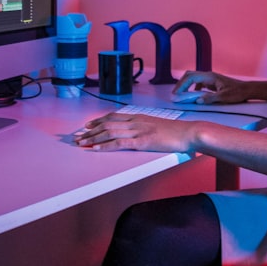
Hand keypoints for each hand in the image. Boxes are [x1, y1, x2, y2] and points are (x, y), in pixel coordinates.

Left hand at [73, 112, 194, 151]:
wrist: (189, 132)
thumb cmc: (176, 132)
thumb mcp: (156, 126)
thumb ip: (144, 128)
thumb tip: (136, 134)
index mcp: (138, 117)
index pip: (113, 117)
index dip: (97, 121)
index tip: (86, 126)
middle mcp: (135, 121)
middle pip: (107, 124)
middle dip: (90, 131)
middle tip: (77, 136)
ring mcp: (138, 130)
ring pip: (109, 132)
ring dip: (92, 138)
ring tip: (80, 143)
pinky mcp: (142, 141)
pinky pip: (119, 143)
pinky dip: (105, 146)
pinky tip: (95, 148)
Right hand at [172, 71, 249, 103]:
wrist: (247, 90)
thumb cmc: (238, 93)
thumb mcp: (224, 97)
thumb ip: (210, 98)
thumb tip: (198, 100)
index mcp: (210, 77)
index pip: (191, 78)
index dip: (181, 85)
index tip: (176, 94)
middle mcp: (209, 76)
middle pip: (190, 75)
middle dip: (181, 84)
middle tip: (175, 94)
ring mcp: (210, 79)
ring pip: (193, 79)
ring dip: (186, 85)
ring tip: (181, 95)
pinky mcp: (212, 83)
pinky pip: (198, 83)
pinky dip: (192, 88)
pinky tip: (193, 96)